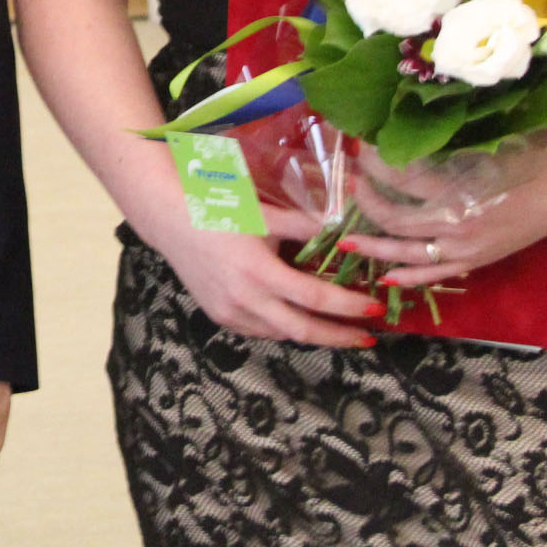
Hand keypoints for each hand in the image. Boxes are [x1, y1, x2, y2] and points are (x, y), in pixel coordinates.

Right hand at [154, 206, 384, 347]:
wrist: (170, 218)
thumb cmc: (218, 208)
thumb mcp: (264, 213)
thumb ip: (305, 224)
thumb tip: (343, 228)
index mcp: (259, 272)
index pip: (315, 298)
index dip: (349, 306)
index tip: (376, 308)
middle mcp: (245, 300)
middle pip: (303, 330)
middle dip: (340, 337)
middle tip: (368, 338)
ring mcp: (230, 312)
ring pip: (282, 334)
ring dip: (312, 332)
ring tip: (338, 328)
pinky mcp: (220, 316)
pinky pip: (261, 330)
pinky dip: (283, 328)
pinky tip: (296, 318)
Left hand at [336, 155, 546, 289]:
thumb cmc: (524, 163)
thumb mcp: (481, 149)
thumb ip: (441, 153)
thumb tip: (398, 142)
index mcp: (459, 190)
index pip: (403, 180)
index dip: (376, 166)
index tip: (360, 151)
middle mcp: (456, 224)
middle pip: (397, 220)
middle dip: (367, 202)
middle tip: (350, 185)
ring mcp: (465, 248)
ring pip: (408, 252)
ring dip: (374, 247)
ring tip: (345, 241)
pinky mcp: (474, 262)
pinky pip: (436, 274)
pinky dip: (410, 277)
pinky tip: (385, 277)